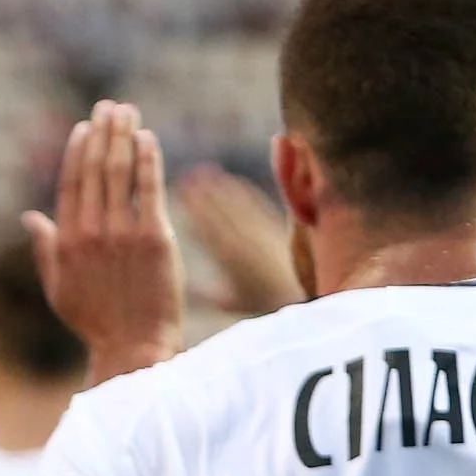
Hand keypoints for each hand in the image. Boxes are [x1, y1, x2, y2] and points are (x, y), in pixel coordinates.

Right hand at [27, 100, 181, 376]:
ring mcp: (123, 233)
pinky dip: (147, 159)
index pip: (71, 181)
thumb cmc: (96, 323)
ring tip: (128, 112)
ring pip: (120, 171)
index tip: (86, 126)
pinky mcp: (154, 238)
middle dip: (102, 131)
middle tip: (110, 107)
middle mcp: (91, 231)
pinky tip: (147, 138)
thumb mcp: (59, 288)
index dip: (78, 149)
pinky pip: (149, 188)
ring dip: (123, 135)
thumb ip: (45, 248)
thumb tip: (30, 217)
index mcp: (67, 239)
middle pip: (96, 167)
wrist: (134, 348)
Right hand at [175, 163, 304, 315]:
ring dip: (221, 186)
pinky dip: (244, 191)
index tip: (179, 192)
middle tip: (187, 175)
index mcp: (229, 259)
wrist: (296, 297)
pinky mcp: (274, 227)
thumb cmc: (260, 304)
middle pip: (220, 210)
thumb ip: (204, 293)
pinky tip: (234, 181)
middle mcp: (245, 242)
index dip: (193, 208)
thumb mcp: (229, 302)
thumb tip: (180, 286)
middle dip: (203, 192)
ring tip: (205, 171)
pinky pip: (257, 204)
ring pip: (238, 203)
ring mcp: (261, 232)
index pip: (206, 226)